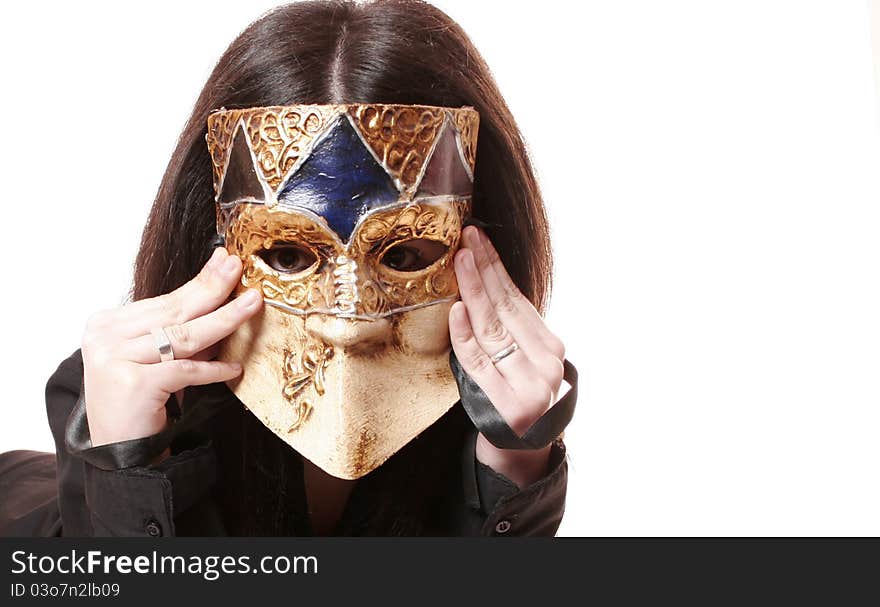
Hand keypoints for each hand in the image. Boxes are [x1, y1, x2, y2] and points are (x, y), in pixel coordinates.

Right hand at [80, 247, 262, 446]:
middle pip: (173, 310)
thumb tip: (223, 300)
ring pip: (183, 336)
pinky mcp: (132, 384)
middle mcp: (104, 338)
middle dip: (213, 287)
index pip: (164, 300)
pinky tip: (234, 367)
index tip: (225, 261)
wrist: (119, 454)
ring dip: (223, 319)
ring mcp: (114, 360)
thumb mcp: (156, 359)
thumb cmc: (139, 403)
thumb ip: (179, 333)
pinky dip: (212, 369)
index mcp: (106, 324)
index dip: (199, 282)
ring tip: (252, 305)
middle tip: (239, 268)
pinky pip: (184, 370)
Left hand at [449, 226, 566, 486]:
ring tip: (461, 261)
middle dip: (484, 271)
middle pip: (505, 309)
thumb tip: (485, 280)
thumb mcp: (523, 360)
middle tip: (467, 239)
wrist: (521, 449)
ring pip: (492, 330)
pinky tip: (457, 310)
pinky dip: (466, 335)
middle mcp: (545, 365)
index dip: (496, 268)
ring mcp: (528, 385)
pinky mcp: (505, 404)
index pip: (518, 300)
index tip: (478, 239)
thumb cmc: (516, 395)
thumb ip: (512, 328)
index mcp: (550, 348)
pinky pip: (478, 362)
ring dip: (474, 291)